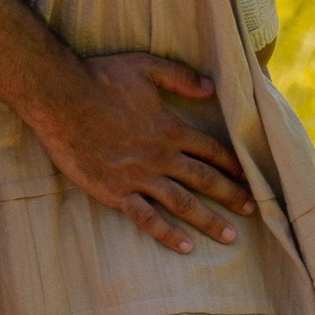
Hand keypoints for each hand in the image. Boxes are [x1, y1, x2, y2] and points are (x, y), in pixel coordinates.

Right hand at [33, 51, 247, 255]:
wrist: (62, 99)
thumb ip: (180, 77)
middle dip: (232, 196)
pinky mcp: (116, 192)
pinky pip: (146, 218)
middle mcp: (161, 156)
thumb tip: (210, 87)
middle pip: (205, 180)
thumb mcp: (145, 67)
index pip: (211, 150)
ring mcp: (139, 177)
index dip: (233, 165)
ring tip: (229, 237)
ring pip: (183, 204)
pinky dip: (167, 234)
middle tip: (253, 210)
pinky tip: (184, 247)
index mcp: (170, 128)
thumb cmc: (101, 78)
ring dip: (209, 221)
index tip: (250, 178)